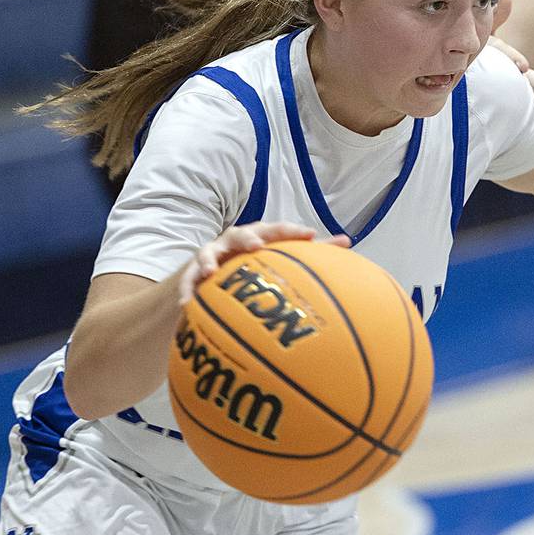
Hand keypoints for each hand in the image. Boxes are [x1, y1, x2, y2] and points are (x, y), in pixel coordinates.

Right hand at [176, 222, 349, 303]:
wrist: (210, 275)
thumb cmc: (253, 262)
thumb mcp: (279, 257)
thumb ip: (312, 251)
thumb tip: (348, 241)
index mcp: (258, 236)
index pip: (276, 229)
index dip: (291, 230)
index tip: (310, 235)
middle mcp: (233, 242)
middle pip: (240, 234)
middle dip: (248, 238)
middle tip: (258, 246)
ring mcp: (211, 256)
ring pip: (208, 254)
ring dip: (209, 261)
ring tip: (212, 271)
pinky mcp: (192, 274)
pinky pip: (187, 282)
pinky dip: (186, 291)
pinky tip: (186, 305)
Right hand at [490, 0, 533, 114]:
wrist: (471, 77)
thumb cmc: (480, 52)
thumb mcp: (486, 32)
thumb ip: (497, 16)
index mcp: (497, 57)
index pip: (504, 54)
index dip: (513, 58)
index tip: (524, 66)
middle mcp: (505, 76)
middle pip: (524, 81)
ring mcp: (513, 91)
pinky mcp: (521, 99)